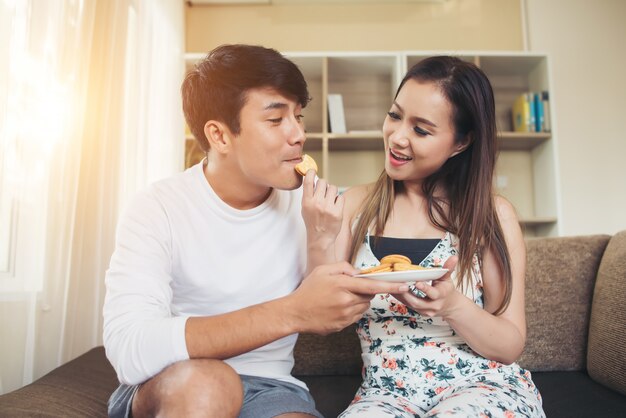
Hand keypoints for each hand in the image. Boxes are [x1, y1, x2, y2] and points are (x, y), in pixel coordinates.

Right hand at [290, 261, 408, 334]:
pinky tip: (336, 308)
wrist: (295, 313)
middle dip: (363, 292)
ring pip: (363, 307)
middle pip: (368, 296)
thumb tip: (359, 272)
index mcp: (343, 285)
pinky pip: (355, 316)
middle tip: (347, 289)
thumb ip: (343, 267)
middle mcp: (346, 301)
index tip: (404, 285)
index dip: (390, 286)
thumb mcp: (323, 270)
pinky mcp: (343, 325)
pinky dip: (351, 311)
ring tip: (338, 299)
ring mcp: (345, 315)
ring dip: (357, 302)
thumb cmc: (308, 290)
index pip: (372, 285)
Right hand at [301, 170, 343, 249]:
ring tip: (330, 200)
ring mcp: (328, 208)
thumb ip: (309, 195)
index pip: (308, 182)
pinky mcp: (338, 212)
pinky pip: (340, 198)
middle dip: (324, 185)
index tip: (312, 171)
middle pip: (323, 182)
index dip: (310, 173)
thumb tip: (313, 180)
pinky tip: (335, 207)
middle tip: (324, 192)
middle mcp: (317, 203)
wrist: (320, 238)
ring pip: (333, 188)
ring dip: (332, 192)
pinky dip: (338, 201)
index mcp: (307, 202)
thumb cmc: (313, 222)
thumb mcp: (305, 208)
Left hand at [391, 256, 462, 318]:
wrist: (450, 306)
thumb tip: (454, 257)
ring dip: (401, 296)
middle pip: (418, 302)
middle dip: (407, 294)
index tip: (416, 282)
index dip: (424, 289)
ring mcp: (426, 311)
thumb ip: (448, 268)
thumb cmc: (446, 289)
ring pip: (411, 305)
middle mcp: (433, 306)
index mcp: (441, 295)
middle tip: (398, 284)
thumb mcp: (448, 278)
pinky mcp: (420, 313)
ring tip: (393, 287)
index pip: (433, 293)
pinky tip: (394, 291)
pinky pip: (408, 306)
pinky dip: (401, 298)